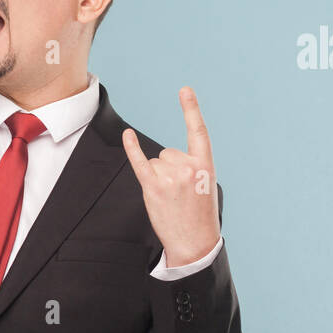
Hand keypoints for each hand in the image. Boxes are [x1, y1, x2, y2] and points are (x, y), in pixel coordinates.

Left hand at [121, 86, 220, 267]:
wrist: (195, 242)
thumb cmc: (199, 215)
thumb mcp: (205, 186)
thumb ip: (190, 166)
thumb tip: (163, 157)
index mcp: (205, 165)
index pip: (198, 131)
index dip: (191, 109)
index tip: (184, 90)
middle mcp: (187, 166)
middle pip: (167, 152)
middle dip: (169, 169)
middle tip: (178, 193)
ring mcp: (170, 176)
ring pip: (154, 162)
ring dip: (158, 177)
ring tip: (170, 198)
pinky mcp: (153, 187)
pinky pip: (139, 162)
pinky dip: (132, 149)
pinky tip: (127, 136)